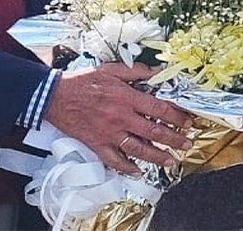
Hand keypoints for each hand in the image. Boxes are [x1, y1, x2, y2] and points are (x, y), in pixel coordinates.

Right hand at [45, 64, 191, 175]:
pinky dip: (128, 168)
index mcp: (126, 97)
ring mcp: (109, 134)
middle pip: (153, 131)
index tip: (187, 122)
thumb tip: (157, 71)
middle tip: (187, 144)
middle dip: (174, 139)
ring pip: (138, 149)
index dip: (176, 117)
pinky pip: (115, 161)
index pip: (158, 109)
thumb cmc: (83, 81)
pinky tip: (139, 172)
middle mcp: (120, 117)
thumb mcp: (111, 69)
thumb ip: (135, 72)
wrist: (55, 96)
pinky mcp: (97, 145)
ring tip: (171, 161)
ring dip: (157, 156)